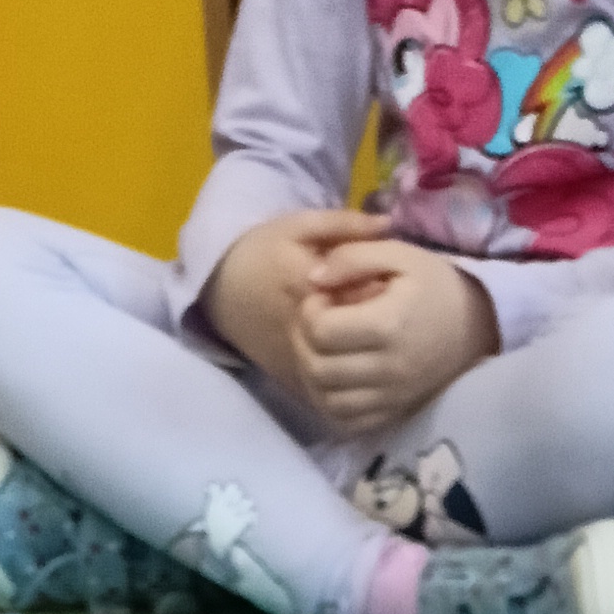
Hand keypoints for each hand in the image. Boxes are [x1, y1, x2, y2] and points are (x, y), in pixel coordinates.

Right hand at [197, 208, 388, 401]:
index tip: (393, 284)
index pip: (369, 295)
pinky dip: (355, 378)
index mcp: (310, 286)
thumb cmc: (261, 252)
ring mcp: (302, 361)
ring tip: (375, 335)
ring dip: (371, 356)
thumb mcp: (298, 226)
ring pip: (354, 370)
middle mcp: (308, 330)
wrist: (220, 290)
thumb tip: (387, 223)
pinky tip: (360, 358)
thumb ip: (343, 223)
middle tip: (391, 312)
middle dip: (383, 326)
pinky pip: (338, 391)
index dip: (387, 290)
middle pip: (365, 336)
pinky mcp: (298, 383)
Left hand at [289, 235, 494, 437]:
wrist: (476, 327)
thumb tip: (313, 277)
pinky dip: (330, 402)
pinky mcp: (393, 413)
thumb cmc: (435, 285)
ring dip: (312, 373)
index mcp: (387, 324)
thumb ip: (353, 256)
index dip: (309, 310)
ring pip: (326, 398)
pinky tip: (334, 378)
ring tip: (321, 349)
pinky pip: (347, 421)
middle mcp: (388, 368)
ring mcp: (391, 396)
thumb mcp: (399, 254)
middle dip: (304, 340)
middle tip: (317, 322)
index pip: (320, 329)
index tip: (322, 297)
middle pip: (318, 366)